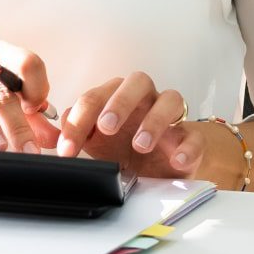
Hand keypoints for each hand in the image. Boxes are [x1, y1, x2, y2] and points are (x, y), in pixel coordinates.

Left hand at [57, 72, 202, 177]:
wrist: (158, 172)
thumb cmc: (123, 149)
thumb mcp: (96, 143)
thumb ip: (77, 130)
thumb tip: (58, 128)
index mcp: (117, 96)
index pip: (96, 97)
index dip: (79, 121)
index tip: (67, 149)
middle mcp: (145, 100)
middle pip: (138, 81)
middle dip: (120, 102)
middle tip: (106, 127)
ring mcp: (171, 117)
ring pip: (171, 99)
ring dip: (154, 120)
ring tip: (139, 145)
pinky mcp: (192, 138)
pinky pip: (195, 135)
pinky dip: (187, 145)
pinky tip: (175, 158)